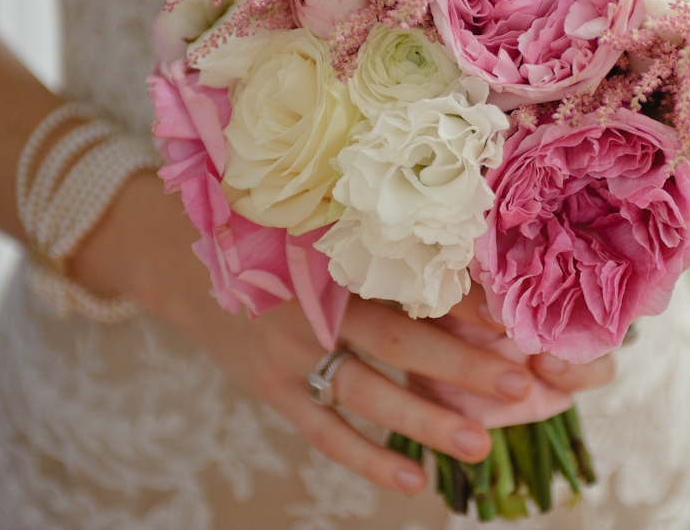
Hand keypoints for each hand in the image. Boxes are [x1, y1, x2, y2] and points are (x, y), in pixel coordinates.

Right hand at [74, 175, 614, 495]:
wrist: (169, 250)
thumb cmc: (264, 221)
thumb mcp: (311, 207)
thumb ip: (372, 221)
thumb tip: (465, 227)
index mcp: (328, 246)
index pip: (408, 277)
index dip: (465, 298)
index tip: (519, 314)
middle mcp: (309, 298)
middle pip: (396, 338)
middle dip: (460, 363)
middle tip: (520, 383)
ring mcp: (286, 348)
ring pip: (365, 392)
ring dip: (423, 419)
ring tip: (480, 442)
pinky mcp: (270, 386)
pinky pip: (323, 430)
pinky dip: (366, 456)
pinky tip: (414, 482)